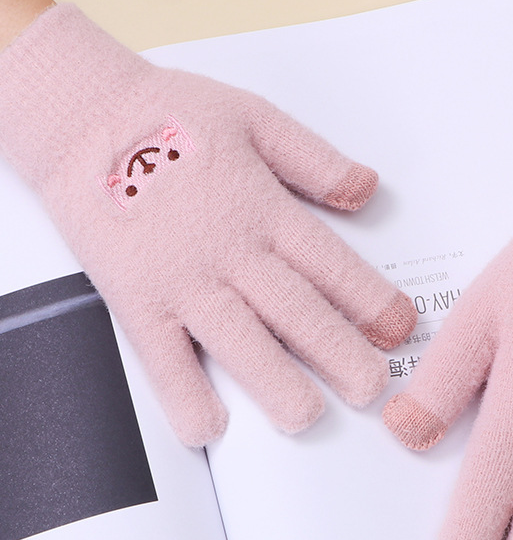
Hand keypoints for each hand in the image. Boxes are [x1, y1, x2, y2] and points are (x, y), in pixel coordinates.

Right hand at [0, 5, 414, 443]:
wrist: (83, 119)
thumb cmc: (169, 112)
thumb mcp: (254, 116)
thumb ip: (314, 159)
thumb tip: (369, 189)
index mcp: (263, 206)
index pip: (329, 262)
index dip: (369, 298)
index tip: (401, 329)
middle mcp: (229, 249)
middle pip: (294, 309)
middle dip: (339, 352)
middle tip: (372, 388)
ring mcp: (181, 279)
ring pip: (237, 339)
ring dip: (274, 381)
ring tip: (306, 417)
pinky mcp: (136, 298)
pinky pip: (161, 356)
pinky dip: (182, 391)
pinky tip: (208, 427)